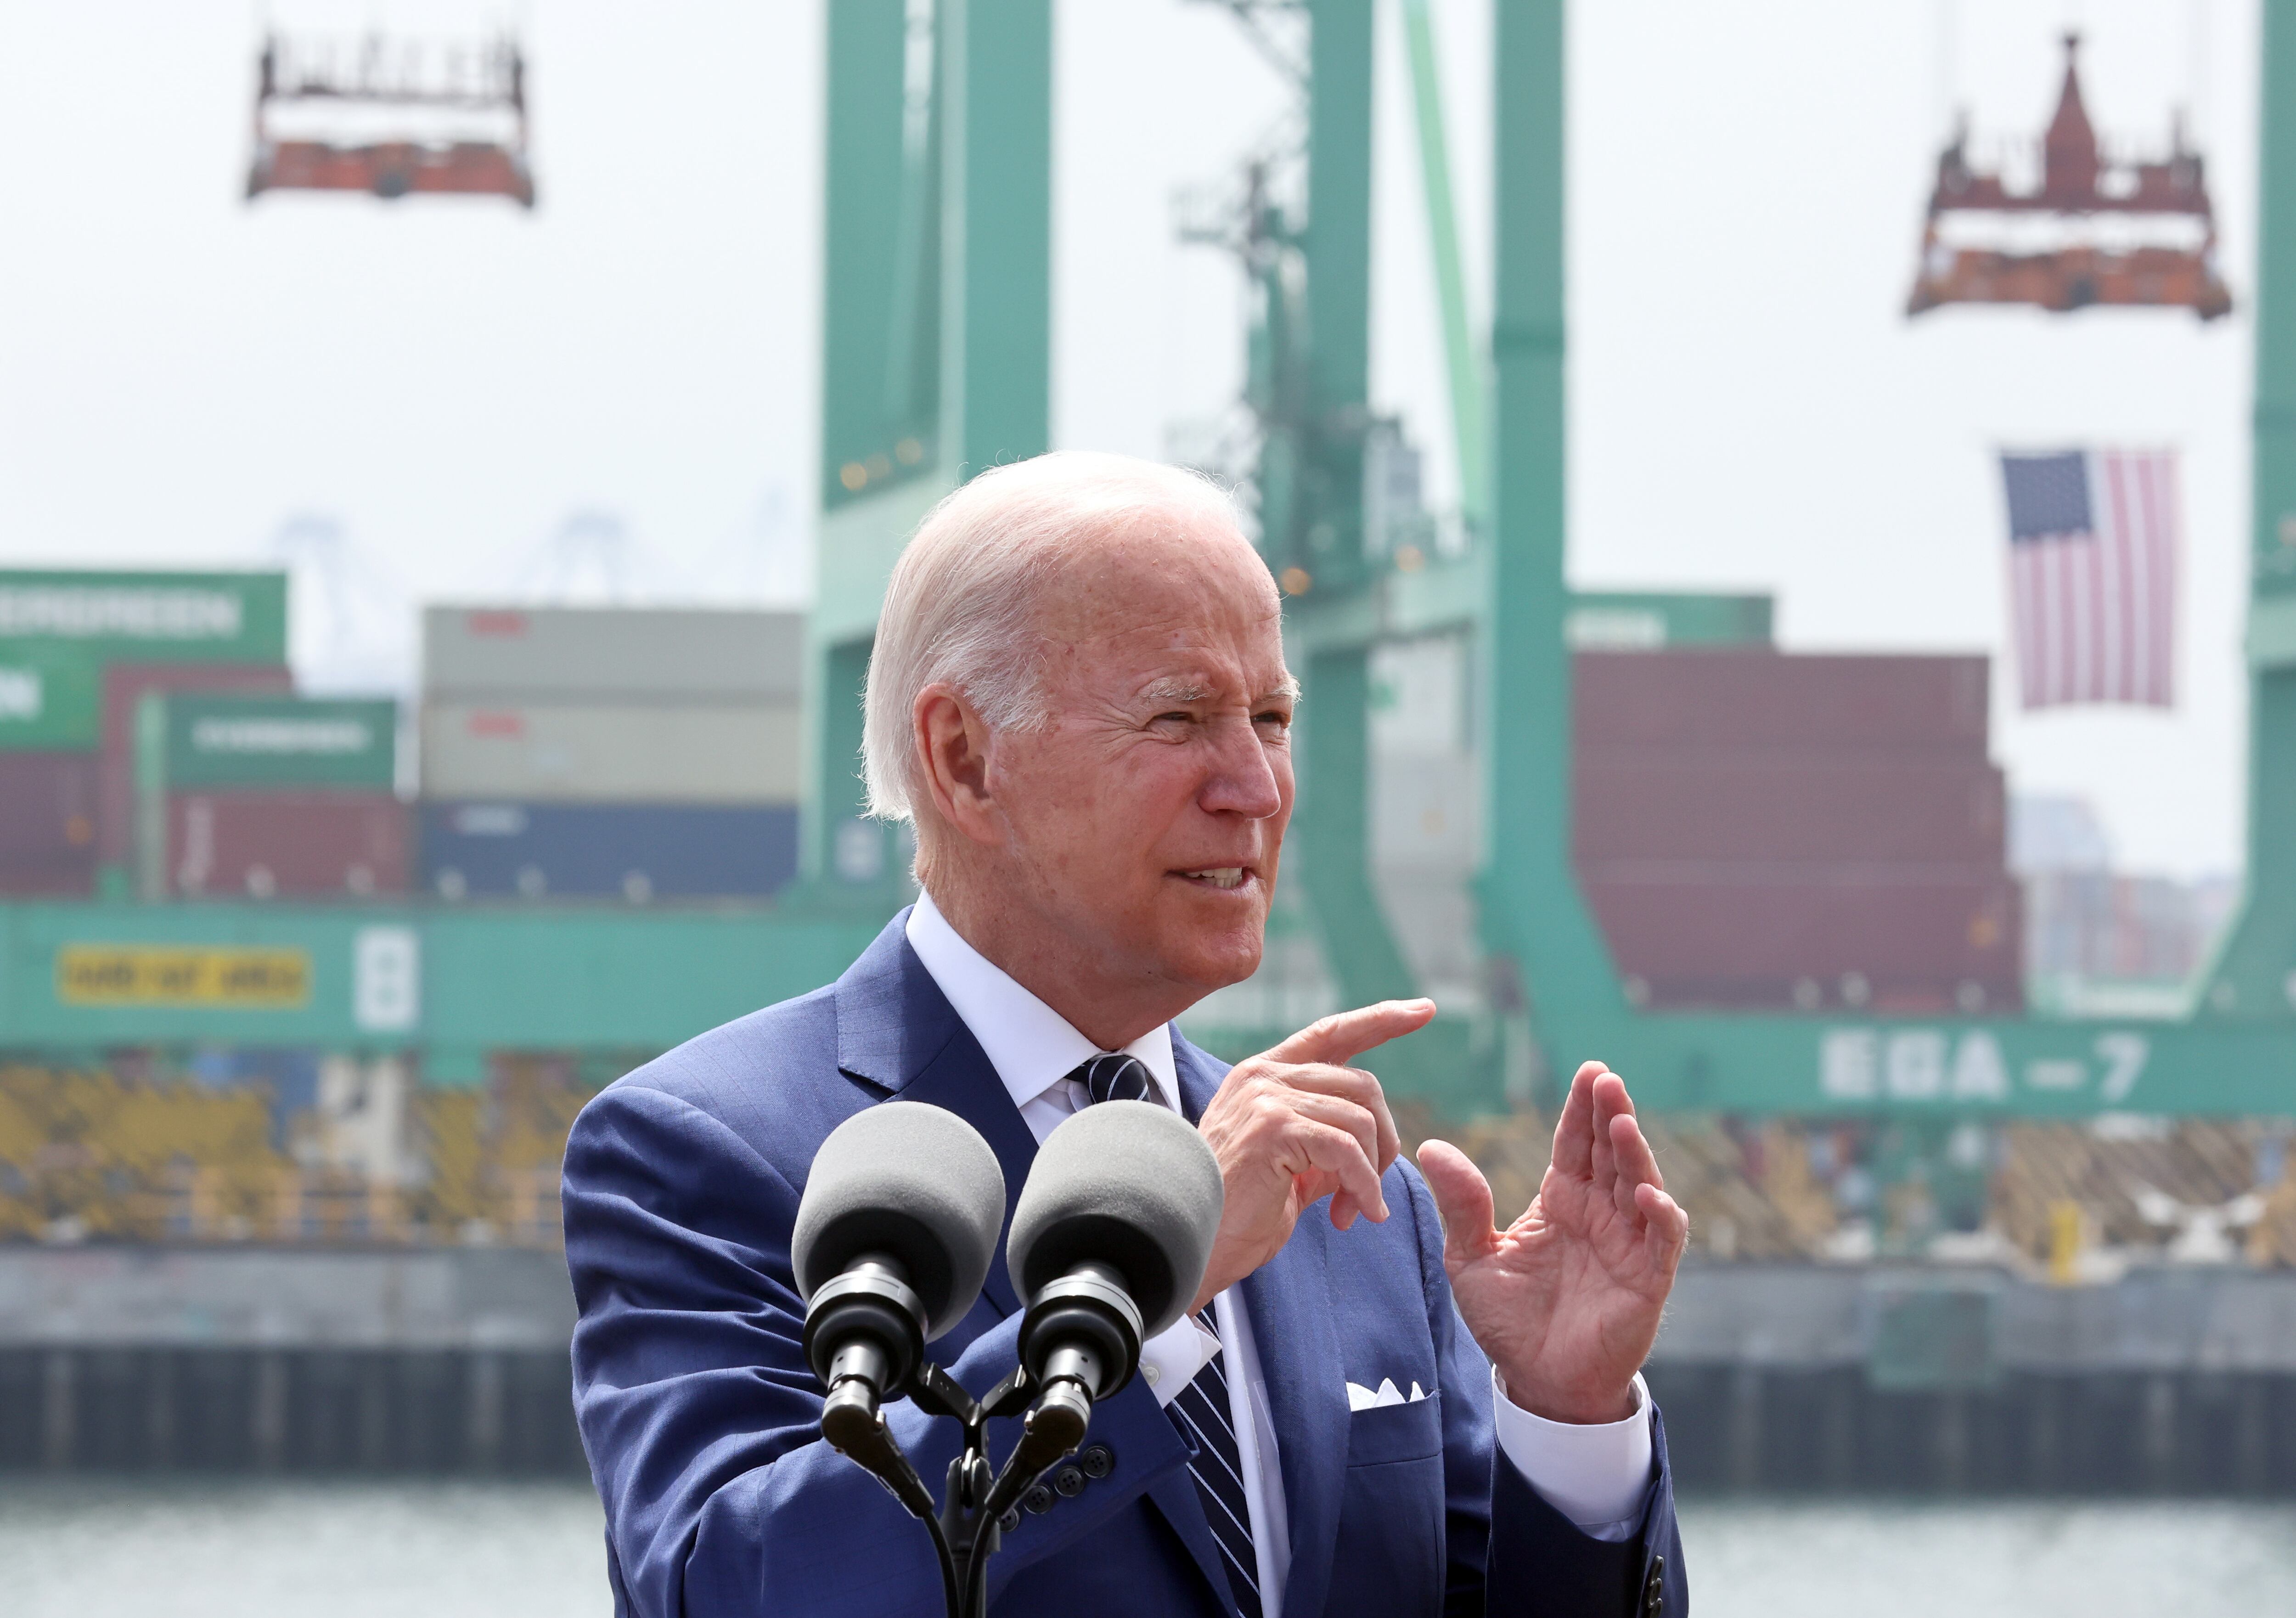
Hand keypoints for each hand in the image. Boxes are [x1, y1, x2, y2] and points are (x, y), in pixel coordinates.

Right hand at [1190, 999, 1435, 1311]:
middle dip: (1383, 1140)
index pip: (1332, 1032)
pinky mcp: (1272, 1127)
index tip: (1423, 1010)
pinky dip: (1364, 1185)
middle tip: (1370, 1192)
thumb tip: (1374, 1144)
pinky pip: (1347, 1149)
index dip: (1380, 1020)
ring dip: (1371, 1173)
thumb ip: (1326, 1143)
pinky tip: (1357, 1213)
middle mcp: (1263, 1075)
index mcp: (1263, 1076)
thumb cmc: (1234, 1215)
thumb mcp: (1290, 1168)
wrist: (1186, 1244)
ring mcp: (1265, 1097)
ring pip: (1359, 1118)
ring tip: (1355, 1211)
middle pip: (1362, 1083)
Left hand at [1416, 1062, 1687, 1424]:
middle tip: (1606, 1079)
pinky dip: (1660, 1215)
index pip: (1576, 1143)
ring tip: (1622, 1122)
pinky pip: (1662, 1240)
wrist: (1538, 1382)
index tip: (1588, 1071)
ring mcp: (1627, 1244)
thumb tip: (1429, 1146)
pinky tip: (1648, 1193)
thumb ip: (1461, 1206)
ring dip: (1636, 1153)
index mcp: (1562, 1201)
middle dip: (1611, 1114)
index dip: (1583, 1108)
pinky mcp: (1648, 1279)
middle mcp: (1599, 1214)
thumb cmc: (1509, 1320)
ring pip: (1640, 1185)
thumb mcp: (1471, 1259)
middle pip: (1611, 1152)